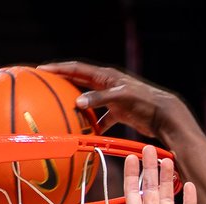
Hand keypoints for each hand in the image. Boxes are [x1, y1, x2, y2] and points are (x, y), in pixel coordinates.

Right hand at [37, 62, 185, 140]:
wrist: (163, 114)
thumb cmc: (144, 102)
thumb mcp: (120, 98)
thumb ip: (99, 99)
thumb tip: (78, 102)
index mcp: (105, 76)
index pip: (77, 69)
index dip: (59, 69)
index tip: (42, 71)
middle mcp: (107, 85)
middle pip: (80, 82)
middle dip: (63, 83)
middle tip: (45, 87)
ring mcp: (112, 98)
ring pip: (89, 101)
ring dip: (77, 107)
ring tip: (61, 113)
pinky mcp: (118, 112)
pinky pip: (101, 118)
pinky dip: (94, 125)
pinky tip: (87, 134)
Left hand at [106, 145, 197, 203]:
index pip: (133, 194)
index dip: (132, 175)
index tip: (131, 156)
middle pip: (151, 190)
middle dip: (150, 169)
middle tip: (149, 148)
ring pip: (169, 197)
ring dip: (168, 179)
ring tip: (168, 159)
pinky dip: (189, 199)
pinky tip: (189, 184)